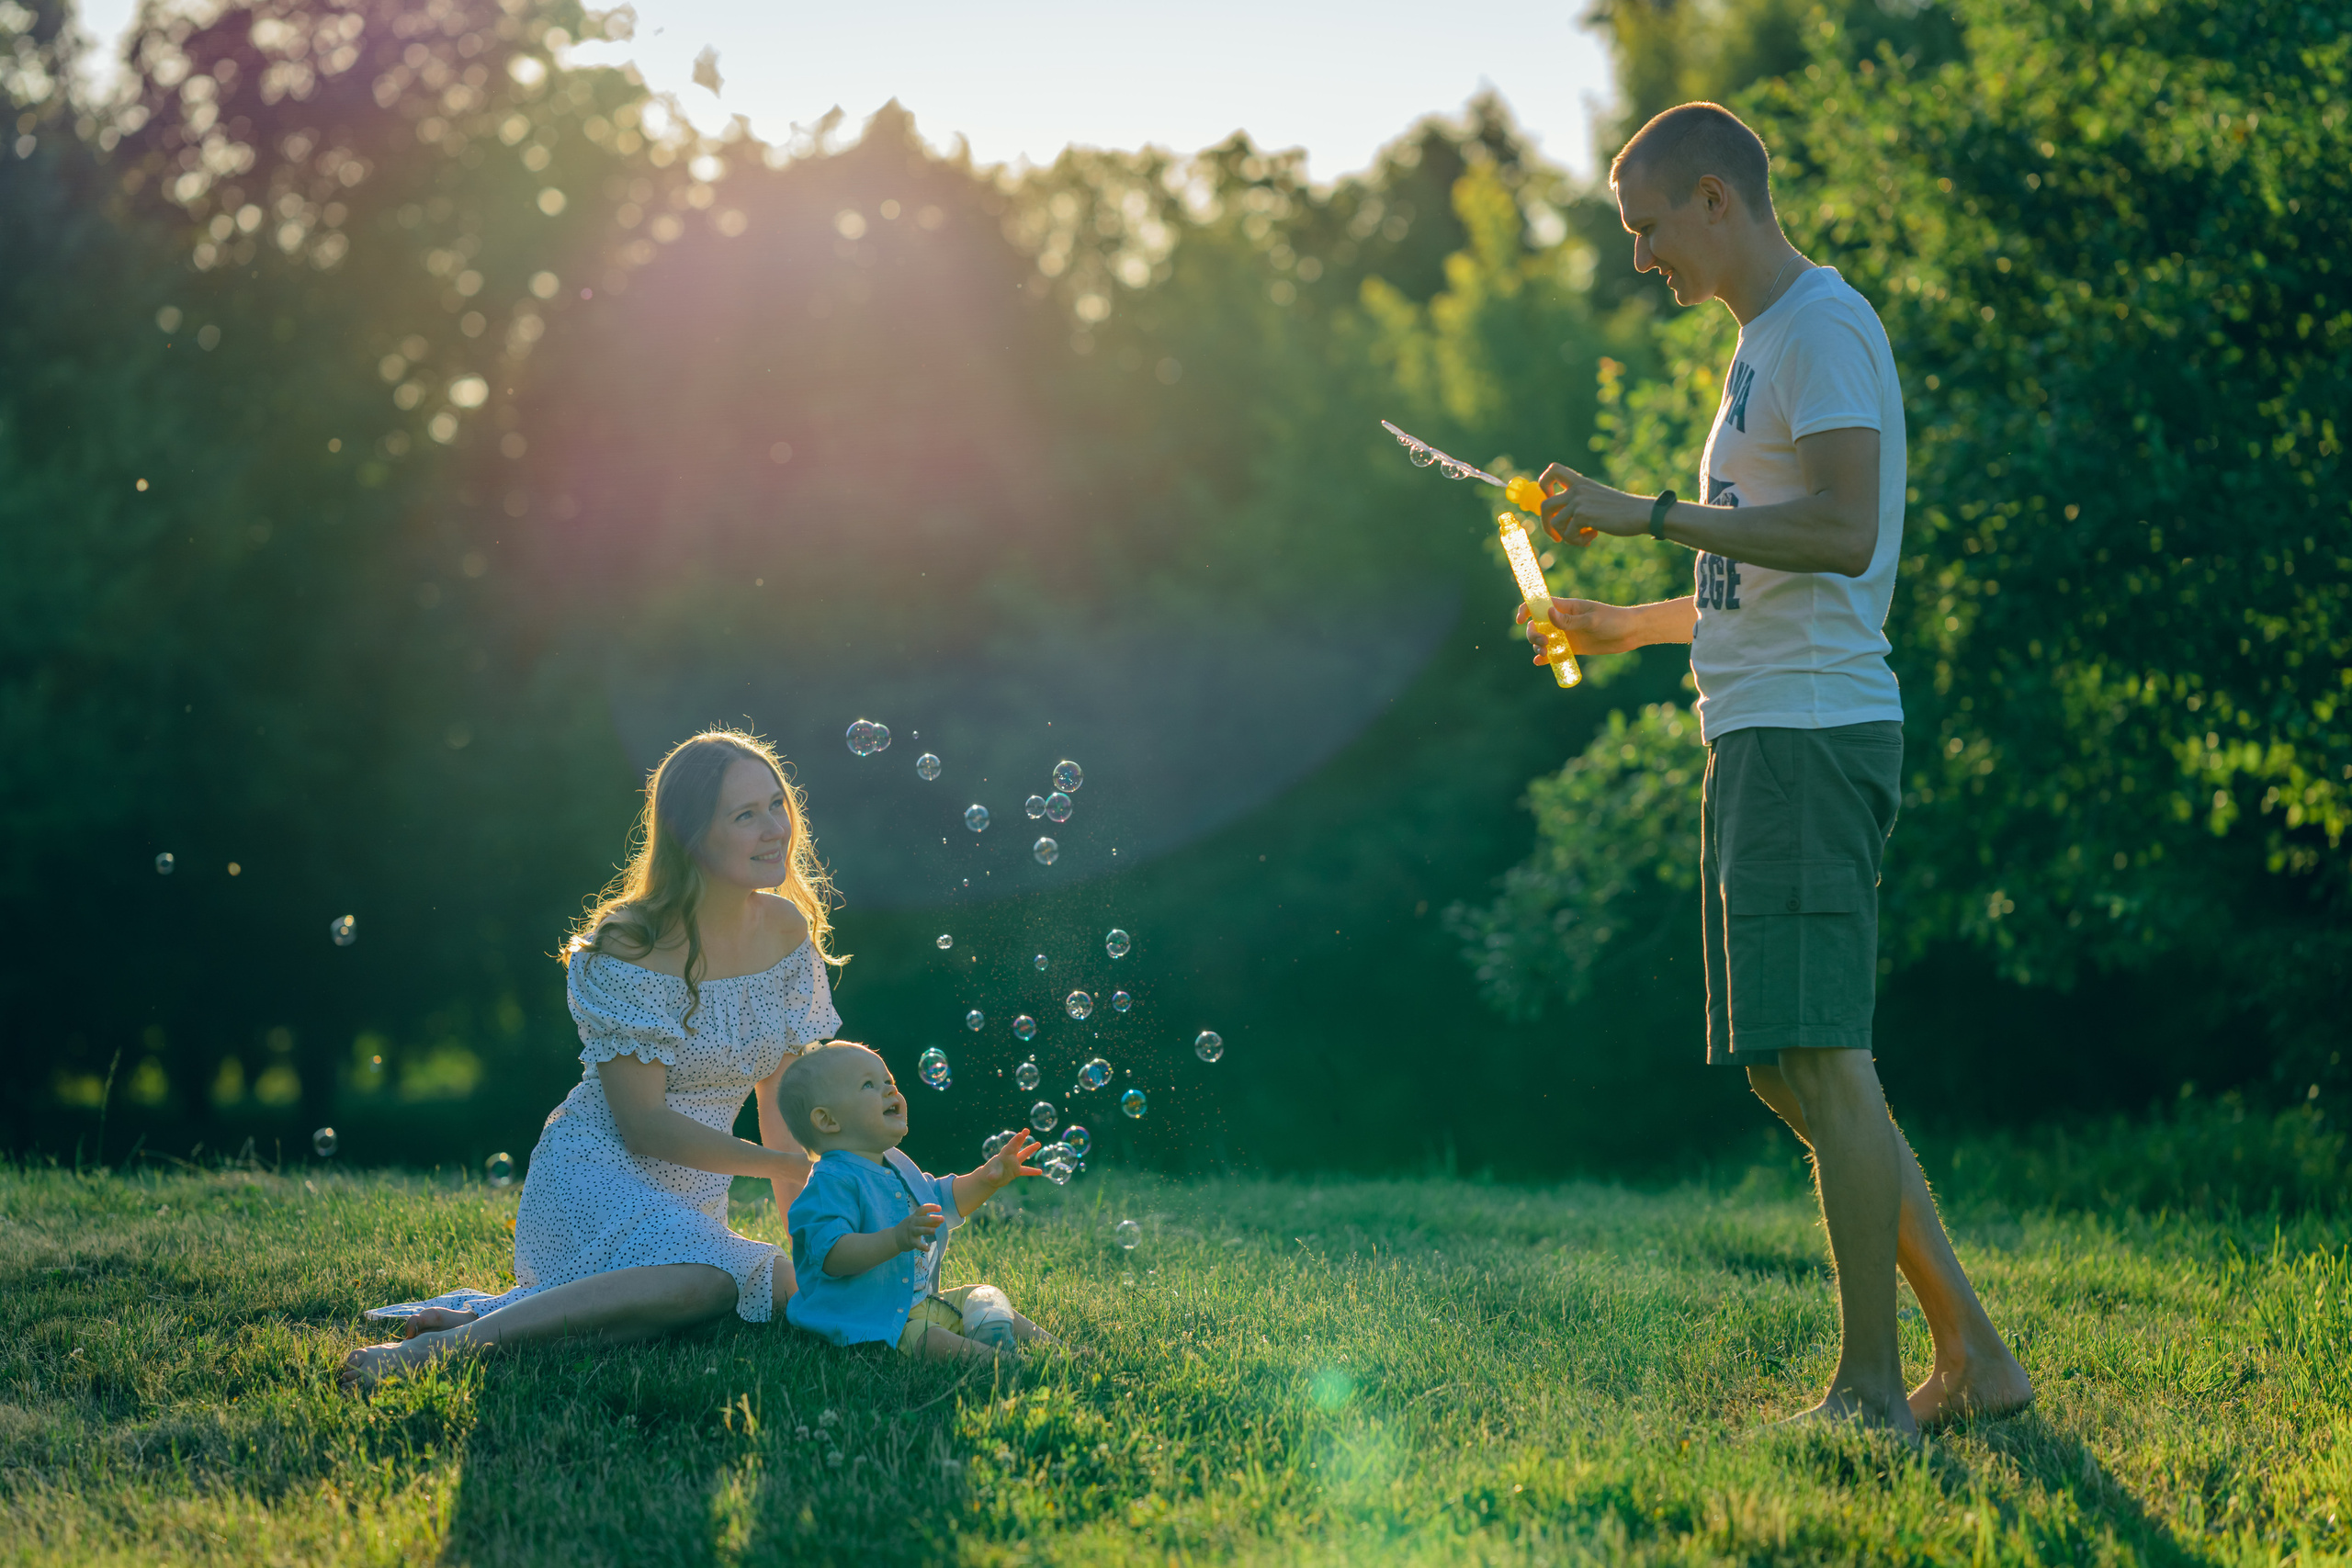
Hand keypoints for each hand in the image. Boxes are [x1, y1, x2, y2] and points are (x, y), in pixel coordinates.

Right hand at [892, 1204, 945, 1252]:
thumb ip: (927, 1222)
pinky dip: (922, 1247)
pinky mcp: (910, 1242)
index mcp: (915, 1216)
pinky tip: (927, 1249)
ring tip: (934, 1231)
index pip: (922, 1209)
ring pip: (920, 1230)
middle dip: (933, 1219)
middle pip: (923, 1219)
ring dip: (927, 1230)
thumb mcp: (916, 1222)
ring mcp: (911, 1232)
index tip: (939, 1208)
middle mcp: (913, 1223)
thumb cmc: (909, 1228)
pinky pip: (917, 1244)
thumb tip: (939, 1222)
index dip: (931, 1207)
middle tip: (942, 1219)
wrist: (894, 1238)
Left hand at [974, 1130, 1043, 1193]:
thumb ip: (993, 1175)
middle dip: (1021, 1138)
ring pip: (1024, 1155)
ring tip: (1038, 1144)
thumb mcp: (991, 1176)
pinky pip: (1026, 1171)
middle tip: (1027, 1130)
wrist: (990, 1179)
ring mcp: (1014, 1163)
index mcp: (1003, 1156)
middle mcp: (1010, 1157)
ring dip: (1031, 1149)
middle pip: (1017, 1146)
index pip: (1011, 1146)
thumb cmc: (989, 1175)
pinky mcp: (1016, 1171)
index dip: (1016, 1140)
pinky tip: (1040, 1172)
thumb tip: (991, 1177)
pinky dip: (1032, 1171)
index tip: (1021, 1133)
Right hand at [1517, 596, 1650, 658]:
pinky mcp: (1573, 648)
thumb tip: (1547, 614)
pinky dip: (1545, 658)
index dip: (1526, 610)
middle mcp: (1563, 620)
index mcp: (1566, 606)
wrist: (1631, 633)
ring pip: (1543, 640)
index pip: (1539, 604)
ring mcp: (1567, 634)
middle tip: (1544, 643)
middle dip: (1533, 634)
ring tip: (1546, 654)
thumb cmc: (1614, 620)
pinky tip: (1540, 662)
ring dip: (1538, 647)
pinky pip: (1554, 653)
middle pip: (1536, 625)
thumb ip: (1570, 620)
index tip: (1519, 620)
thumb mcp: (1592, 620)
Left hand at [1536, 462, 1646, 542]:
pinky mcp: (1583, 515)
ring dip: (1567, 536)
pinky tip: (1592, 538)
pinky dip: (1578, 541)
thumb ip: (1579, 502)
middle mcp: (1577, 489)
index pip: (1553, 470)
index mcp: (1581, 482)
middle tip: (1557, 536)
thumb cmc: (1620, 510)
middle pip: (1544, 504)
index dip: (1544, 484)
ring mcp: (1579, 501)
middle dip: (1546, 524)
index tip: (1550, 498)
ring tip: (1584, 537)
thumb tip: (1556, 520)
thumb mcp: (1596, 498)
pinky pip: (1568, 534)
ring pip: (1555, 523)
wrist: (1640, 514)